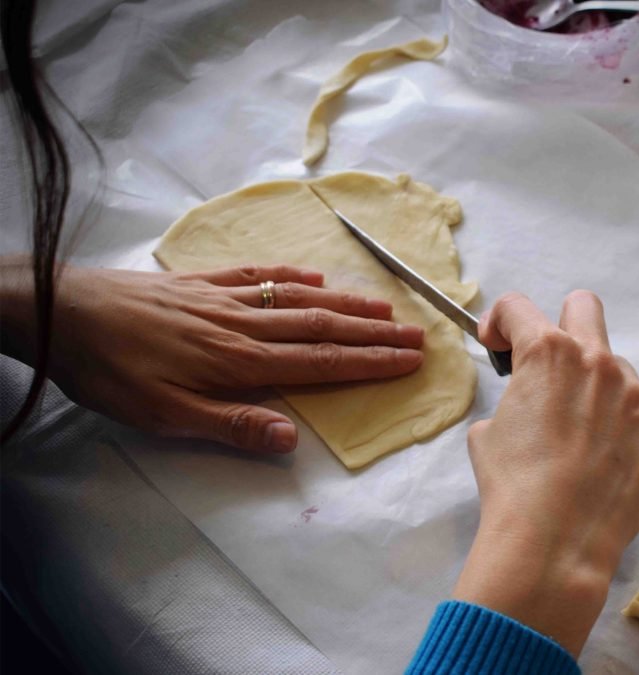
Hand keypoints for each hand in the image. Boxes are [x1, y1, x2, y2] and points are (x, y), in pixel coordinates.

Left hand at [1, 260, 424, 452]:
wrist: (61, 312)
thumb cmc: (110, 372)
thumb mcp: (162, 415)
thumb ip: (229, 424)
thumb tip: (291, 439)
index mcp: (239, 361)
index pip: (319, 362)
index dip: (369, 362)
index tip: (409, 360)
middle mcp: (243, 324)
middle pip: (321, 327)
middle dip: (373, 333)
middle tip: (417, 334)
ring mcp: (224, 298)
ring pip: (298, 299)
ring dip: (346, 303)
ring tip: (385, 307)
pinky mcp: (200, 283)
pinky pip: (258, 275)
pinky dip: (292, 276)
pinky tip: (314, 278)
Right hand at [452, 291, 638, 656]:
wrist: (556, 543)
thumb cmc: (511, 488)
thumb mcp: (487, 433)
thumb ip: (512, 398)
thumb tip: (526, 402)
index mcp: (546, 352)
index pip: (518, 307)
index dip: (501, 322)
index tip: (499, 345)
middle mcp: (597, 360)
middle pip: (583, 307)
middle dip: (562, 325)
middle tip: (554, 367)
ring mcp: (636, 391)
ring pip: (617, 372)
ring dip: (598, 393)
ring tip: (583, 444)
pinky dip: (627, 431)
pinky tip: (610, 464)